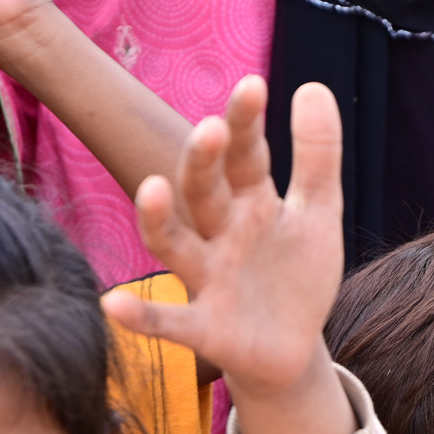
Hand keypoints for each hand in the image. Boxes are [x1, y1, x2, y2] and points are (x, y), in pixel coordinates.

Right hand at [104, 76, 351, 433]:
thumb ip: (317, 156)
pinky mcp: (204, 328)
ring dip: (158, 218)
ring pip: (173, 243)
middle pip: (203, 190)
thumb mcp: (319, 213)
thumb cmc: (298, 275)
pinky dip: (141, 315)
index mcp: (251, 201)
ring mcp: (207, 279)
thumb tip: (313, 85)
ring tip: (153, 189)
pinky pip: (168, 322)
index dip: (246, 123)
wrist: (294, 349)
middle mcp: (220, 233)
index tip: (254, 85)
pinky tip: (114, 305)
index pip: (245, 154)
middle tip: (212, 128)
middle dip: (203, 160)